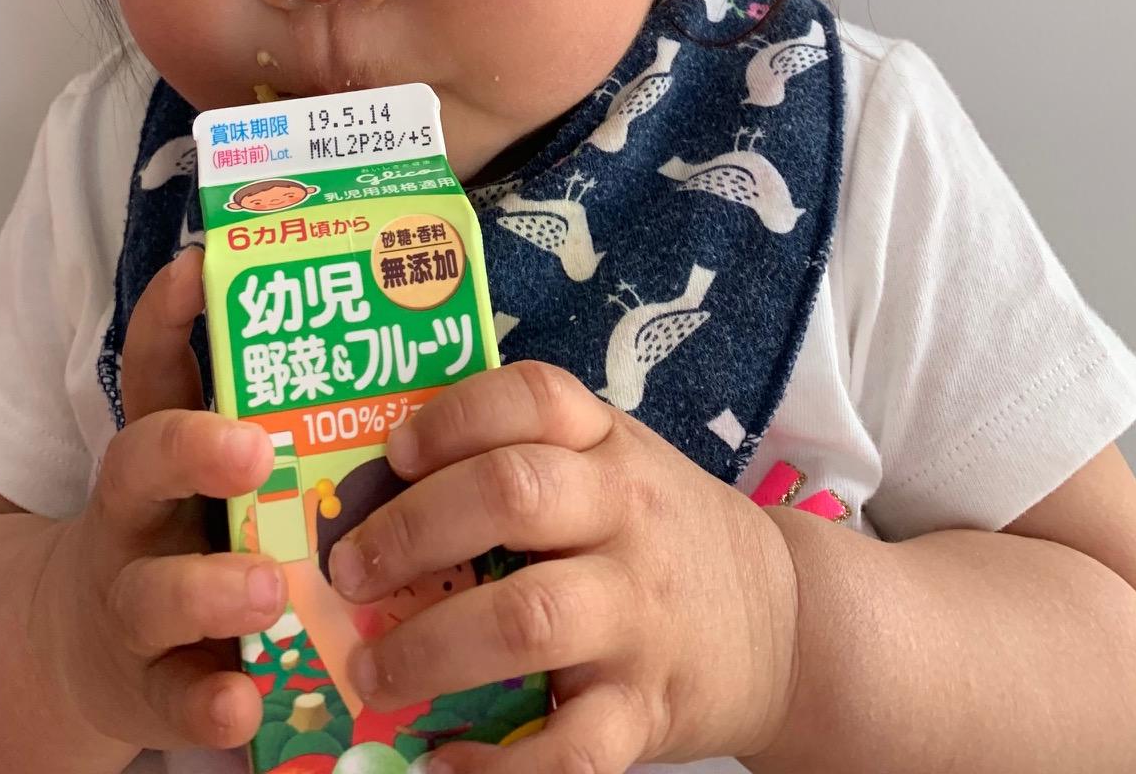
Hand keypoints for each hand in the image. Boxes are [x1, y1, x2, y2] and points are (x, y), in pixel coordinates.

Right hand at [29, 249, 285, 752]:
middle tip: (257, 446)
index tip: (198, 264)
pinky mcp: (145, 689)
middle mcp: (133, 518)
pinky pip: (172, 699)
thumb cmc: (185, 535)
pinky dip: (206, 703)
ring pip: (154, 592)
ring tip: (270, 586)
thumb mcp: (207, 470)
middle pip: (140, 465)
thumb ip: (273, 411)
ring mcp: (131, 604)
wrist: (78, 651)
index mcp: (161, 450)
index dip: (168, 314)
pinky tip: (242, 704)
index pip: (154, 367)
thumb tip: (386, 325)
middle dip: (192, 449)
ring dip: (210, 587)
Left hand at [325, 362, 799, 771]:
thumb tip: (376, 483)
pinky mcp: (647, 709)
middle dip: (413, 531)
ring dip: (431, 646)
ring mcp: (638, 614)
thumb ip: (525, 459)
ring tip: (372, 672)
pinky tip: (442, 764)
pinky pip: (571, 747)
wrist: (785, 620)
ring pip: (528, 617)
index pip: (533, 398)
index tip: (394, 453)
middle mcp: (625, 517)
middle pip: (513, 495)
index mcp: (607, 447)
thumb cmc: (659, 533)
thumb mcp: (613, 466)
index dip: (454, 417)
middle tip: (349, 572)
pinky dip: (500, 768)